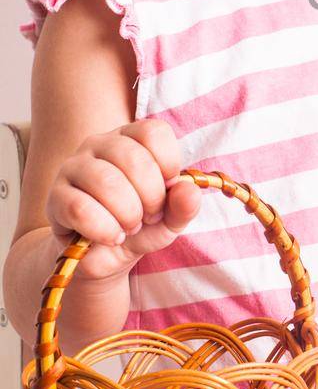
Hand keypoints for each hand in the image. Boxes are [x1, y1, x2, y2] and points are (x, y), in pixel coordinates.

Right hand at [45, 119, 202, 282]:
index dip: (168, 166)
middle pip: (133, 158)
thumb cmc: (140, 226)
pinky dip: (104, 230)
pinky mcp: (55, 196)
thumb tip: (190, 191)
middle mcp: (99, 144)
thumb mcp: (171, 218)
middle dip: (151, 197)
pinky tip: (110, 236)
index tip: (167, 191)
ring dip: (128, 214)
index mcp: (131, 138)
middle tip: (148, 216)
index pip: (153, 132)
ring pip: (106, 182)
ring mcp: (73, 167)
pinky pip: (80, 209)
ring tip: (129, 227)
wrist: (105, 256)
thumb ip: (185, 205)